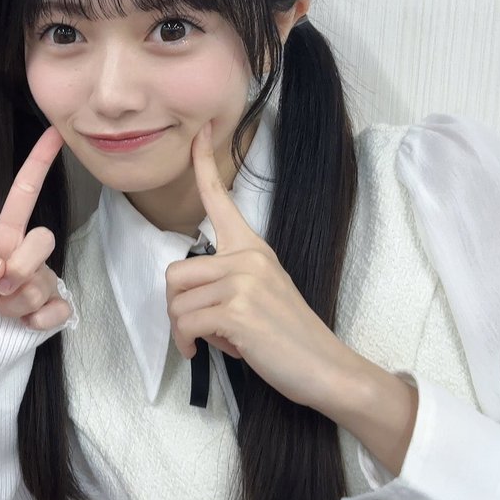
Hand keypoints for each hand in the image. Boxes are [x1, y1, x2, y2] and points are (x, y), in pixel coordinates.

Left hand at [0, 128, 71, 329]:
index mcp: (3, 236)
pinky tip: (23, 324)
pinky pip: (61, 308)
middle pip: (45, 239)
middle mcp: (26, 254)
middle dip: (22, 266)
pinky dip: (41, 320)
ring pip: (46, 282)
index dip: (38, 163)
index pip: (24, 194)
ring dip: (19, 303)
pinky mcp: (51, 307)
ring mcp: (42, 280)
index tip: (55, 133)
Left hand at [164, 123, 357, 409]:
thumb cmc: (287, 336)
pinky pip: (186, 323)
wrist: (325, 368)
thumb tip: (187, 294)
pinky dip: (187, 343)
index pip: (221, 198)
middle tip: (203, 329)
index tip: (199, 131)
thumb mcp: (260, 294)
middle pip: (174, 273)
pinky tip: (205, 350)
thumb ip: (227, 280)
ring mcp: (243, 282)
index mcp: (252, 248)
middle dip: (177, 309)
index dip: (203, 164)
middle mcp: (247, 257)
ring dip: (185, 330)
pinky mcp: (238, 311)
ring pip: (176, 303)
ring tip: (216, 339)